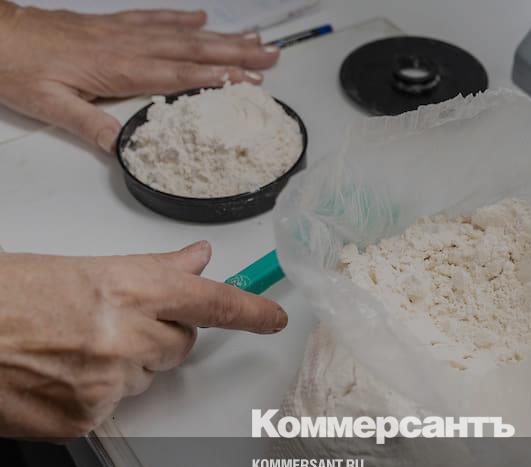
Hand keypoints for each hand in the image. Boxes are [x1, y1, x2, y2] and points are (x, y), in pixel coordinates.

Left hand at [0, 2, 280, 151]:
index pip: (178, 74)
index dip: (216, 78)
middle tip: (270, 56)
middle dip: (236, 54)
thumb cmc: (15, 68)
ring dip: (221, 37)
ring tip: (253, 38)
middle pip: (192, 49)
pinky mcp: (109, 23)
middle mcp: (127, 45)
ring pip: (181, 33)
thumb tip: (124, 151)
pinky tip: (201, 17)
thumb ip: (90, 126)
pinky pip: (153, 17)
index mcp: (117, 68)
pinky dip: (181, 17)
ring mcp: (121, 31)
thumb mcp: (49, 107)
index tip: (249, 81)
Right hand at [0, 241, 287, 438]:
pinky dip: (92, 394)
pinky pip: (113, 408)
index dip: (248, 311)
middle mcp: (126, 335)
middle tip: (109, 324)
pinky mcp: (85, 419)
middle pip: (181, 345)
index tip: (273, 317)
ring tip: (68, 346)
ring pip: (146, 377)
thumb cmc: (3, 295)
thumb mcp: (79, 269)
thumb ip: (150, 270)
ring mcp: (107, 382)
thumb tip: (198, 259)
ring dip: (123, 365)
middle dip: (159, 336)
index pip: (211, 303)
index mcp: (128, 288)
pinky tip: (55, 374)